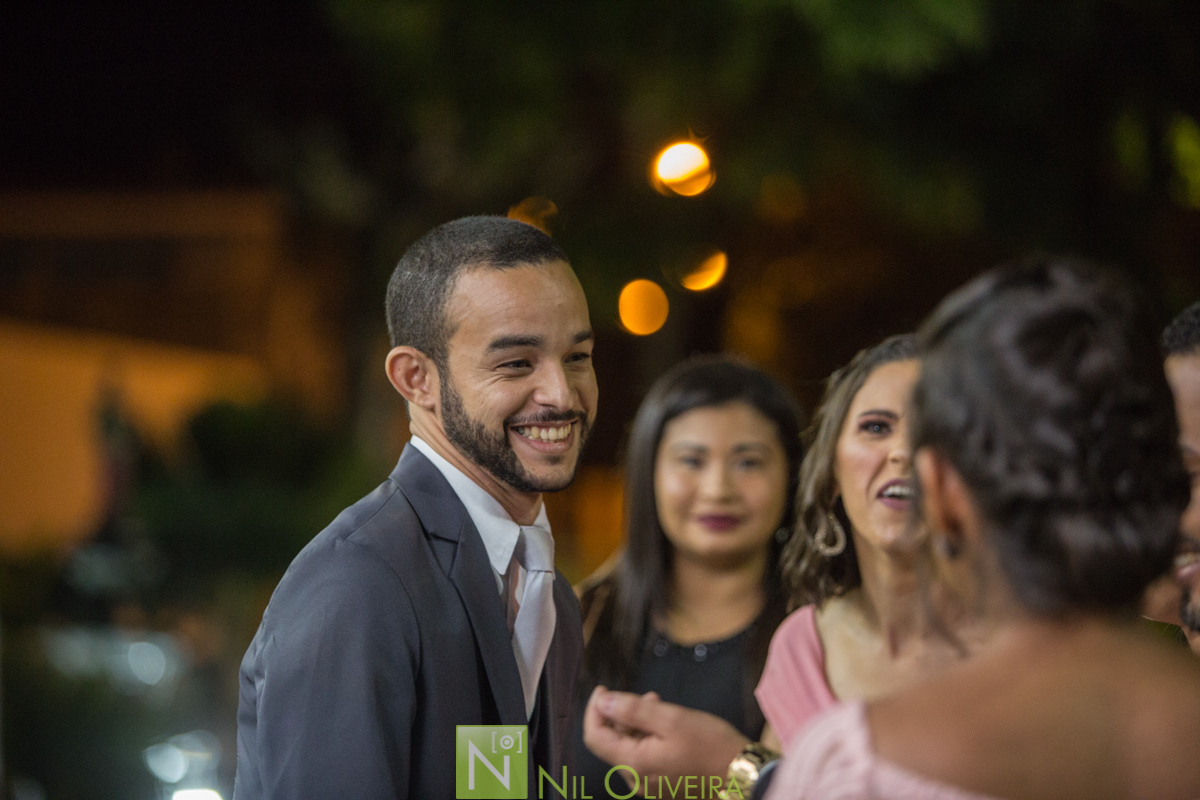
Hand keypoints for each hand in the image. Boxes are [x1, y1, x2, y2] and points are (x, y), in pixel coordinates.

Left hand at [582, 686, 748, 794]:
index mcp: (634, 764)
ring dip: (638, 725)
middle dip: (623, 715)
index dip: (595, 710)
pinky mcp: (662, 786)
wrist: (742, 776)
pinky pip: (644, 758)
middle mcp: (636, 781)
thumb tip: (602, 701)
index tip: (603, 689)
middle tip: (649, 697)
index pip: (595, 737)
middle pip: (612, 742)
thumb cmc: (710, 745)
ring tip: (662, 708)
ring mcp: (649, 786)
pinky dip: (649, 738)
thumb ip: (632, 710)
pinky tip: (669, 727)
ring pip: (630, 748)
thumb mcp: (671, 719)